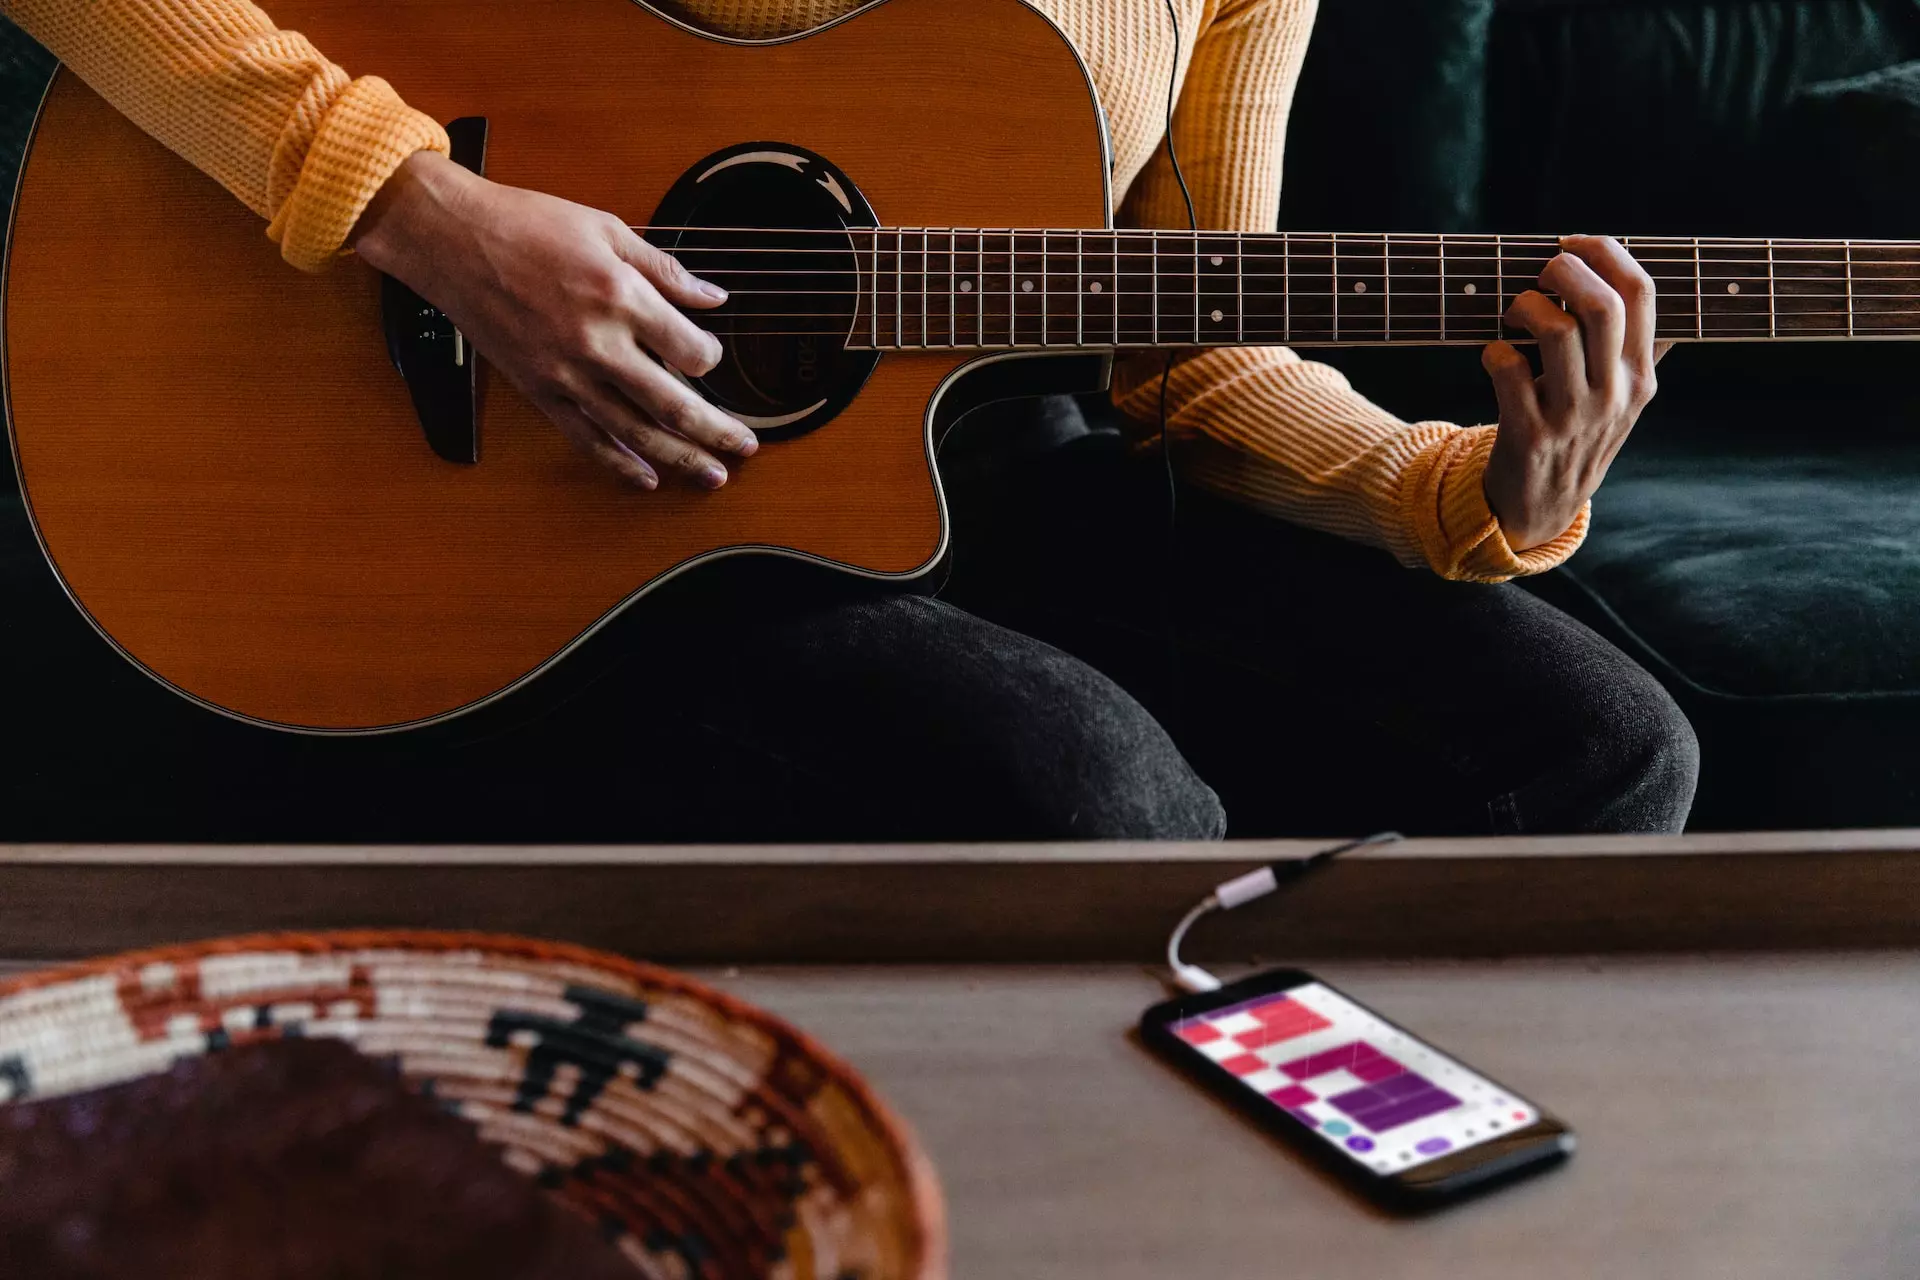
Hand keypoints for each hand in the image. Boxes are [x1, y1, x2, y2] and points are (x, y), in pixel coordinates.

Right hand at [352, 151, 754, 489]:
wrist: (452, 239)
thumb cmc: (526, 225)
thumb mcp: (608, 229)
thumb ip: (666, 270)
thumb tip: (712, 297)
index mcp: (620, 297)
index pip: (690, 351)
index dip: (711, 360)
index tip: (711, 359)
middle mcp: (598, 343)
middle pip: (674, 404)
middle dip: (717, 431)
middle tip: (744, 446)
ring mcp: (567, 374)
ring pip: (636, 432)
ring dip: (680, 460)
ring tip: (712, 476)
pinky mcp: (539, 390)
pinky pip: (585, 439)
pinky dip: (619, 464)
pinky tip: (646, 479)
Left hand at [1481, 234, 1671, 549]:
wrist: (1541, 507)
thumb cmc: (1578, 436)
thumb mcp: (1622, 399)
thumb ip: (1637, 350)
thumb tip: (1665, 296)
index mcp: (1640, 375)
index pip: (1642, 293)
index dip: (1606, 252)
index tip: (1572, 243)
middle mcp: (1613, 393)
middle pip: (1602, 306)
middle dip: (1564, 270)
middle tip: (1540, 272)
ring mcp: (1572, 416)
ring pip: (1556, 332)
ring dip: (1525, 306)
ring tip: (1514, 312)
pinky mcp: (1529, 434)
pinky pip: (1509, 370)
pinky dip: (1495, 351)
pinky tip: (1496, 356)